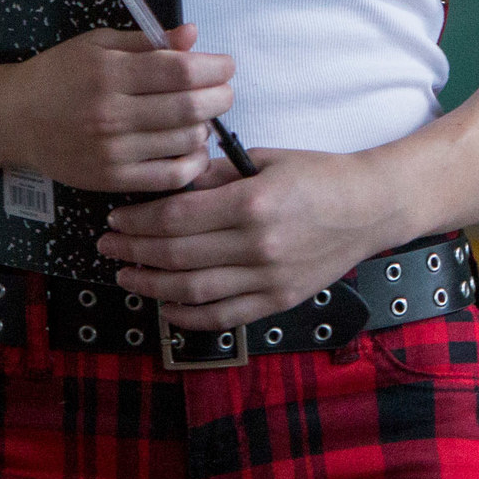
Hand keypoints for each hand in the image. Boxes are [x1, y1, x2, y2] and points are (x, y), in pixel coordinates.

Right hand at [0, 24, 231, 193]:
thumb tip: (192, 35)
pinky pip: (170, 176)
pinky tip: (194, 148)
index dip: (215, 68)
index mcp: (109, 73)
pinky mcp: (111, 179)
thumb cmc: (58, 75)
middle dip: (220, 97)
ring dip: (207, 127)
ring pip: (186, 141)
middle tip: (223, 91)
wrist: (14, 119)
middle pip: (191, 107)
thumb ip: (147, 41)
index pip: (182, 71)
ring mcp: (112, 151)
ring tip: (201, 117)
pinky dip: (194, 163)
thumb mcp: (97, 44)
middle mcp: (112, 114)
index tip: (225, 66)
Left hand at [97, 146, 406, 328]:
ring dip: (151, 285)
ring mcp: (269, 278)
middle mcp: (258, 245)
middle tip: (107, 246)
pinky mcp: (278, 300)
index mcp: (253, 204)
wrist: (371, 207)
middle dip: (133, 251)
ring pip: (193, 291)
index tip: (117, 218)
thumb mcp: (267, 161)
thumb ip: (217, 176)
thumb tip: (171, 182)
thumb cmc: (320, 176)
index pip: (177, 217)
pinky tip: (166, 305)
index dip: (139, 221)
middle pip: (177, 255)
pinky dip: (189, 316)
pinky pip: (223, 317)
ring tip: (126, 276)